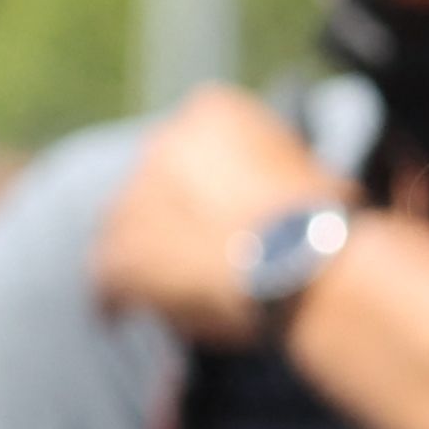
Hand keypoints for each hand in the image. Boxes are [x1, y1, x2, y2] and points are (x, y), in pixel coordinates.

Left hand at [90, 86, 357, 348]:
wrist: (303, 260)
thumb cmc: (324, 221)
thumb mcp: (309, 171)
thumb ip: (277, 174)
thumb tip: (284, 195)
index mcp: (212, 112)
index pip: (194, 144)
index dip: (205, 185)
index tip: (221, 213)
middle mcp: (164, 142)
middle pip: (153, 183)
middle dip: (167, 216)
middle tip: (193, 253)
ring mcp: (136, 196)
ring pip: (120, 226)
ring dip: (136, 254)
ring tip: (155, 288)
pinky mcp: (121, 252)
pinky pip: (105, 275)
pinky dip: (113, 296)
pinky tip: (119, 316)